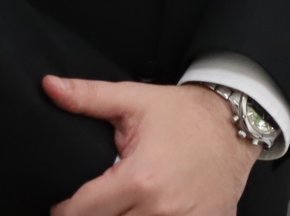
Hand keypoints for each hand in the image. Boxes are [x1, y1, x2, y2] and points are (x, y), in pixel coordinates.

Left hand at [44, 76, 256, 215]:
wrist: (238, 123)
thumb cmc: (187, 115)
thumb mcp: (136, 102)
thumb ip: (90, 98)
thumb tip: (50, 87)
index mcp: (140, 178)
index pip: (81, 212)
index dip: (65, 210)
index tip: (64, 205)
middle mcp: (161, 208)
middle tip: (98, 203)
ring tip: (124, 205)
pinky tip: (152, 211)